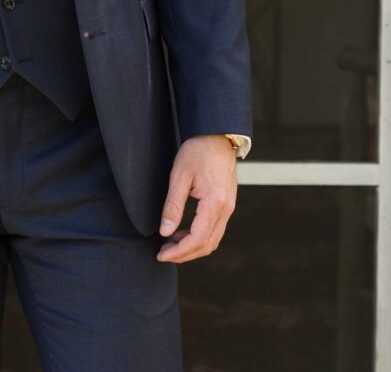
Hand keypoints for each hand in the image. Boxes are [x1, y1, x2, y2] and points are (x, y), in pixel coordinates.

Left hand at [156, 135, 236, 263]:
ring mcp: (229, 208)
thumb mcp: (179, 175)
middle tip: (162, 253)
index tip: (161, 254)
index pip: (197, 239)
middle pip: (207, 245)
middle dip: (184, 254)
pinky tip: (182, 231)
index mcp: (215, 202)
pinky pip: (215, 229)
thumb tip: (164, 231)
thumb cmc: (197, 151)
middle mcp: (226, 209)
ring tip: (169, 243)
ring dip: (192, 247)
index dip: (178, 252)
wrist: (217, 136)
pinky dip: (199, 236)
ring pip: (212, 240)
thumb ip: (173, 205)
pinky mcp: (227, 205)